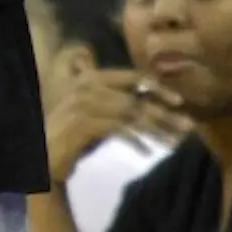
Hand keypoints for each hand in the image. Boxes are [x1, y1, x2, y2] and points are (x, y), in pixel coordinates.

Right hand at [44, 68, 187, 183]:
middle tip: (188, 127)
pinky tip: (147, 153)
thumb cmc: (72, 134)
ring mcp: (85, 104)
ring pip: (131, 115)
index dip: (158, 88)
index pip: (132, 77)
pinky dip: (136, 141)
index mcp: (91, 77)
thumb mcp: (96, 113)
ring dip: (157, 130)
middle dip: (165, 114)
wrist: (43, 154)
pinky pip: (119, 130)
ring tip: (175, 143)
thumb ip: (117, 103)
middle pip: (136, 98)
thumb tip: (151, 102)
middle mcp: (88, 86)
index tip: (179, 102)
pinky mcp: (83, 124)